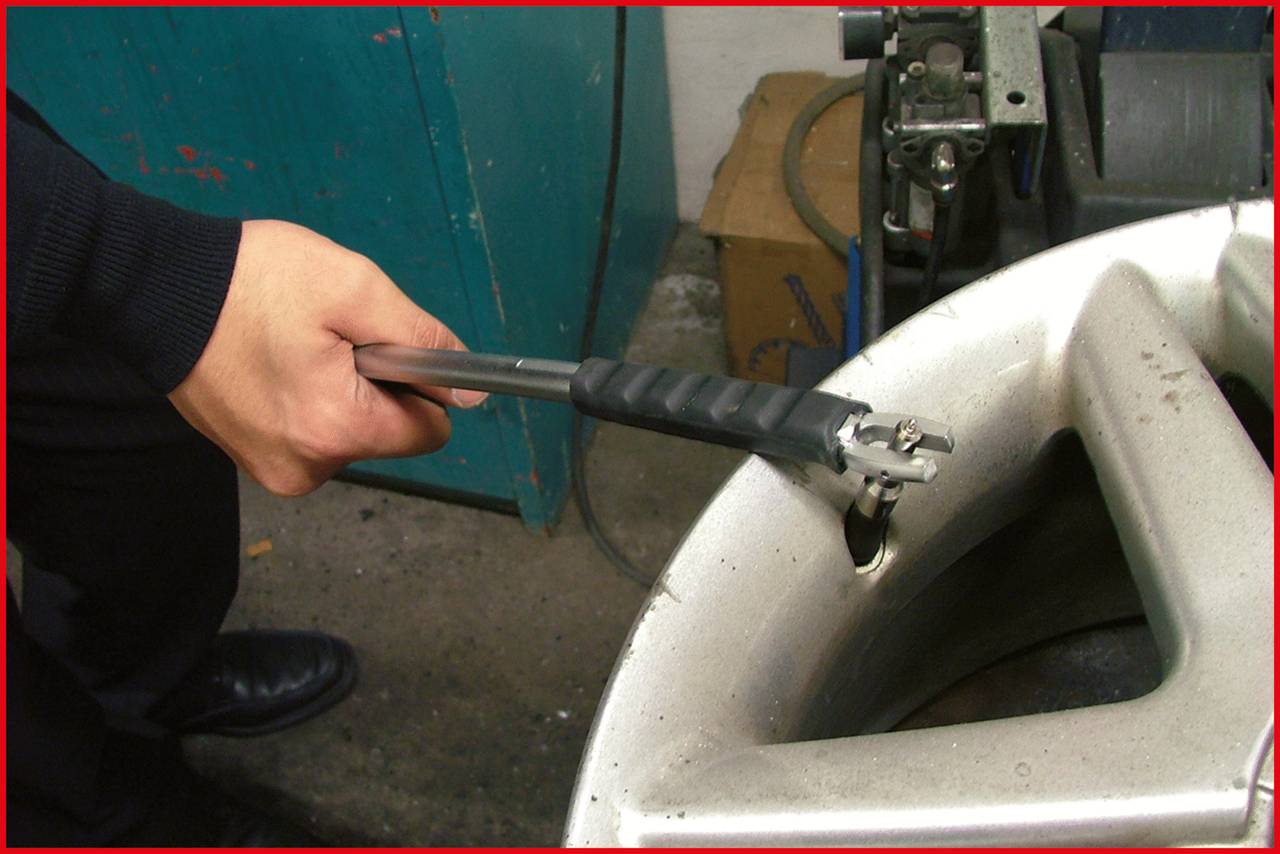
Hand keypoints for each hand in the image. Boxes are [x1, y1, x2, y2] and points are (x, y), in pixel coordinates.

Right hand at [169, 219, 484, 495]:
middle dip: (374, 385)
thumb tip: (470, 391)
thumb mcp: (355, 288)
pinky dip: (307, 400)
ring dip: (339, 390)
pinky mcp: (252, 458)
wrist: (154, 286)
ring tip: (294, 346)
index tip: (382, 345)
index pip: (430, 431)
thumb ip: (422, 339)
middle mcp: (308, 467)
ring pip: (350, 433)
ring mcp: (275, 468)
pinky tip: (275, 362)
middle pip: (388, 434)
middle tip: (326, 338)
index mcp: (337, 430)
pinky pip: (311, 433)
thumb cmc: (252, 280)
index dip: (420, 383)